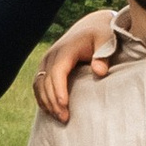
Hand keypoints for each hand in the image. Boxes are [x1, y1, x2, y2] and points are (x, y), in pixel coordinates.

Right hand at [32, 9, 120, 123]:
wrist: (91, 27)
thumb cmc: (101, 35)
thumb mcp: (107, 41)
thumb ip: (104, 55)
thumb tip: (99, 72)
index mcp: (67, 49)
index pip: (58, 71)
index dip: (59, 89)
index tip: (64, 105)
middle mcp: (52, 55)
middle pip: (46, 81)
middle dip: (53, 101)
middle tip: (64, 119)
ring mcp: (47, 61)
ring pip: (39, 85)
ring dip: (46, 102)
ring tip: (59, 118)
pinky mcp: (46, 67)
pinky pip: (39, 85)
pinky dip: (42, 98)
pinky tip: (51, 111)